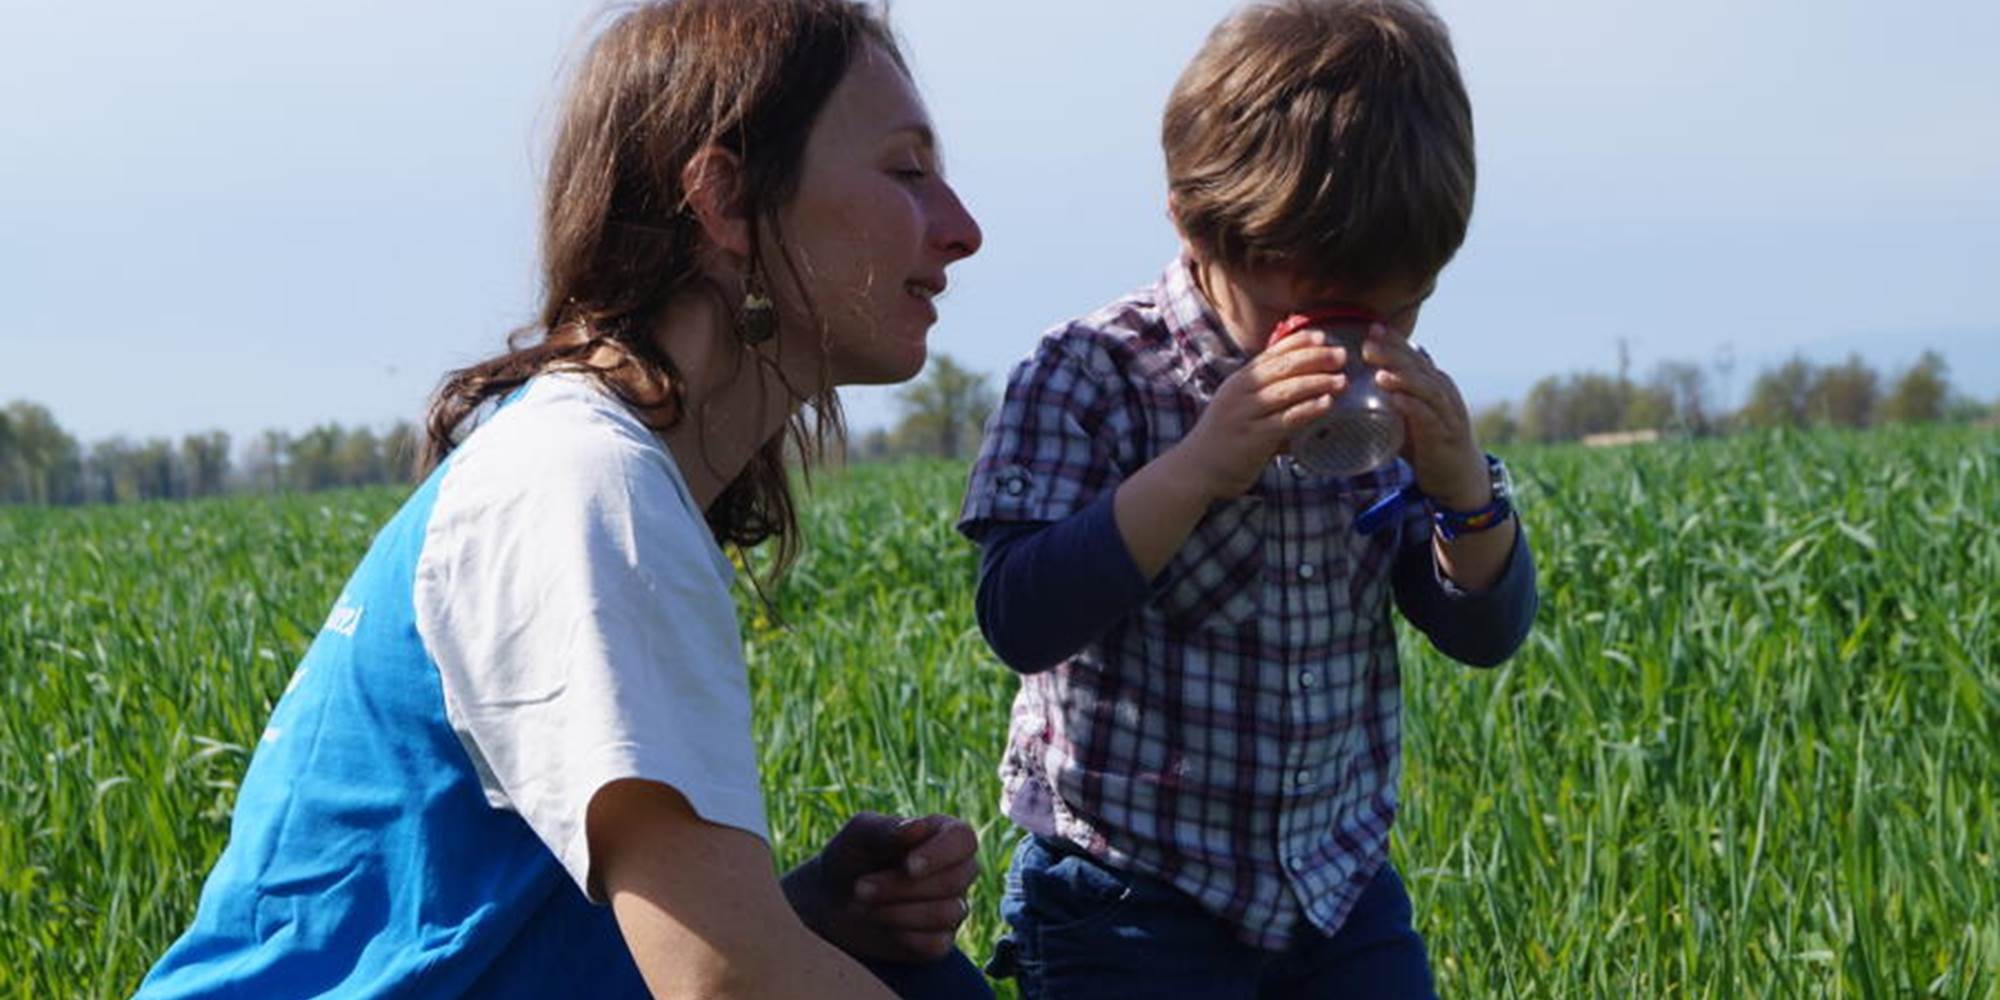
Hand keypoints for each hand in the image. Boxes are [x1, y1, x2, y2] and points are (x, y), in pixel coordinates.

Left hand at [781, 812, 979, 963]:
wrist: (830, 901)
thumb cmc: (850, 857)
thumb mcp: (859, 835)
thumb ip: (888, 829)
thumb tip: (918, 827)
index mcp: (943, 834)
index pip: (963, 839)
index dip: (941, 854)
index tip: (908, 866)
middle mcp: (956, 870)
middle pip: (954, 880)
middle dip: (902, 887)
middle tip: (860, 887)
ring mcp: (951, 907)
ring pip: (948, 913)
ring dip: (899, 911)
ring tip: (863, 905)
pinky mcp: (938, 940)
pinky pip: (937, 943)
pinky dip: (904, 936)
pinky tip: (881, 924)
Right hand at [1177, 330, 1346, 500]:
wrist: (1195, 469)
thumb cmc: (1222, 439)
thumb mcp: (1239, 408)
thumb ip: (1266, 400)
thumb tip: (1304, 395)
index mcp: (1238, 381)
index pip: (1270, 354)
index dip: (1297, 342)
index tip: (1321, 336)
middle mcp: (1240, 392)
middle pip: (1282, 367)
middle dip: (1314, 358)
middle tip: (1341, 355)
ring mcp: (1245, 414)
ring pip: (1286, 390)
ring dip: (1317, 382)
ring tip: (1341, 380)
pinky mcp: (1253, 437)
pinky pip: (1286, 419)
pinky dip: (1308, 409)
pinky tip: (1327, 404)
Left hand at [1362, 324, 1488, 508]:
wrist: (1457, 476)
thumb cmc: (1427, 443)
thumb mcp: (1407, 414)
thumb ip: (1391, 396)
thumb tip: (1359, 385)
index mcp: (1433, 383)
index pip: (1412, 355)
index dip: (1393, 341)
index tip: (1370, 328)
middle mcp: (1442, 392)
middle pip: (1417, 366)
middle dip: (1393, 353)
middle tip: (1368, 344)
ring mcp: (1446, 412)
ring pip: (1425, 388)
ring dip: (1403, 378)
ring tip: (1380, 373)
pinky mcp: (1445, 434)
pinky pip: (1429, 416)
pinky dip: (1412, 406)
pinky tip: (1396, 400)